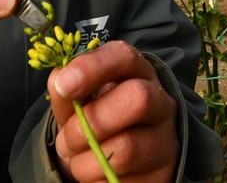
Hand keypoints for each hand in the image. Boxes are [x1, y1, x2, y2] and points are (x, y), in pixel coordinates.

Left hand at [49, 41, 178, 181]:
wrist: (122, 162)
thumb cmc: (96, 119)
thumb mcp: (79, 102)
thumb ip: (67, 90)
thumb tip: (60, 80)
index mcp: (138, 73)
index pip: (124, 57)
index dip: (93, 67)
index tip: (64, 84)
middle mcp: (160, 103)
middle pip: (137, 99)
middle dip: (89, 123)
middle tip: (66, 141)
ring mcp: (167, 141)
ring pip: (126, 149)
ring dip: (85, 162)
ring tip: (76, 161)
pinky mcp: (163, 175)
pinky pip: (123, 182)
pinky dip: (96, 182)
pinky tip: (94, 175)